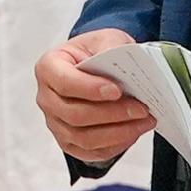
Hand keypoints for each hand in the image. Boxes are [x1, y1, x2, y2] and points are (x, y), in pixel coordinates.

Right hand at [37, 29, 154, 163]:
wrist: (95, 66)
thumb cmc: (97, 52)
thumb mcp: (106, 38)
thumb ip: (111, 47)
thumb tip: (122, 63)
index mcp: (48, 67)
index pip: (64, 82)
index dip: (90, 89)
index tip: (117, 90)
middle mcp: (46, 98)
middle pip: (75, 115)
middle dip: (112, 114)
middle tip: (141, 108)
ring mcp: (55, 123)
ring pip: (84, 138)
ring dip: (118, 132)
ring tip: (144, 121)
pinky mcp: (68, 142)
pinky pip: (90, 153)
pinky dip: (115, 146)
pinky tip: (133, 132)